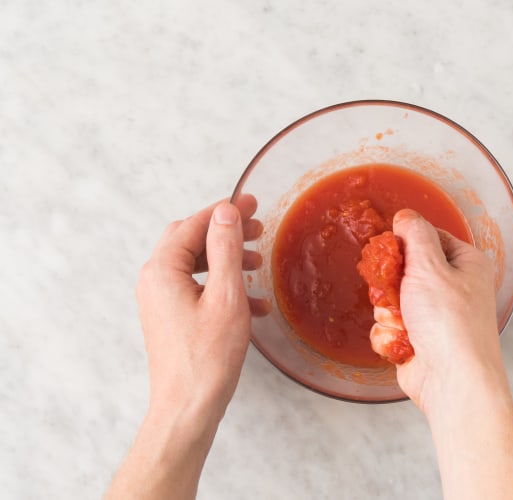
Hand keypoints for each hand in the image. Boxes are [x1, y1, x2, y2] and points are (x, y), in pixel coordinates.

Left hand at [136, 195, 266, 428]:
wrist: (188, 407)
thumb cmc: (207, 358)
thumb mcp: (226, 296)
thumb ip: (225, 249)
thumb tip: (226, 212)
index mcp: (162, 270)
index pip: (194, 225)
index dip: (225, 211)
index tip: (252, 203)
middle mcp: (154, 280)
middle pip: (190, 240)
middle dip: (225, 233)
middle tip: (257, 228)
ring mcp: (160, 300)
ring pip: (195, 265)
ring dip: (227, 260)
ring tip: (257, 263)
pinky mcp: (170, 317)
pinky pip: (196, 289)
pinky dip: (222, 286)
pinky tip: (252, 302)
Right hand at [391, 209, 503, 413]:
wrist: (453, 380)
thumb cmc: (450, 323)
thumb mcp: (429, 266)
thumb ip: (415, 235)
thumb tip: (406, 216)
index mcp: (466, 264)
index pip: (429, 237)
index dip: (406, 243)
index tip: (393, 251)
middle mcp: (454, 288)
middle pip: (404, 269)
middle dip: (392, 284)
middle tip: (397, 292)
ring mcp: (436, 316)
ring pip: (392, 299)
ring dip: (389, 312)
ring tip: (404, 323)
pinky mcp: (419, 340)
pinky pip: (390, 326)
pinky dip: (390, 335)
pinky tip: (403, 343)